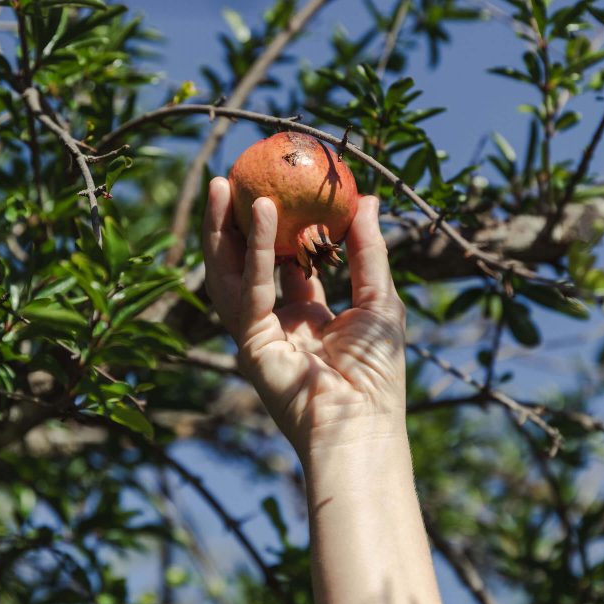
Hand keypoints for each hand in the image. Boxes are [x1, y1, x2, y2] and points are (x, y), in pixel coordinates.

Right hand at [202, 177, 406, 458]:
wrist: (363, 424)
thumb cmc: (379, 371)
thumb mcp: (380, 298)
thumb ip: (369, 250)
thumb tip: (367, 198)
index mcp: (307, 317)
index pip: (285, 265)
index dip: (280, 228)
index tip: (279, 188)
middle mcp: (277, 323)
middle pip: (247, 264)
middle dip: (236, 223)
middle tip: (235, 179)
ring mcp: (258, 334)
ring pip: (231, 273)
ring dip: (224, 229)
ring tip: (223, 184)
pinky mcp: (249, 343)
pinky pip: (249, 289)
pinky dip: (256, 251)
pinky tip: (261, 213)